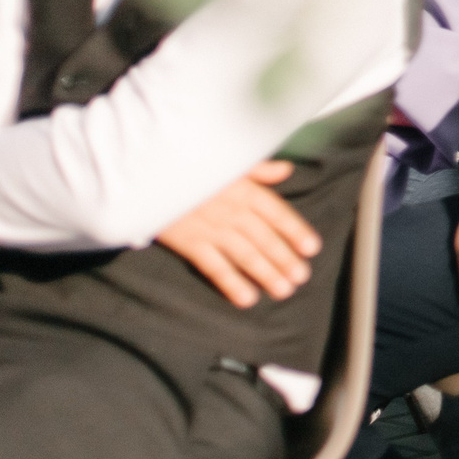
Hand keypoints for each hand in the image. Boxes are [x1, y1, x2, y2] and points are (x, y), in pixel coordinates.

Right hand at [154, 162, 314, 308]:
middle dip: (285, 259)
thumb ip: (258, 169)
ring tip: (284, 290)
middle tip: (301, 277)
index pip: (277, 212)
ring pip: (246, 255)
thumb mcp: (225, 160)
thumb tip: (286, 169)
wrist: (146, 174)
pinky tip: (248, 299)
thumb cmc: (189, 165)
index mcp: (243, 188)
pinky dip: (232, 283)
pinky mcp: (190, 243)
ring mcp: (211, 228)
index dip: (296, 231)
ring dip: (267, 274)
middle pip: (265, 238)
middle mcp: (231, 210)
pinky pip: (215, 267)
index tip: (312, 248)